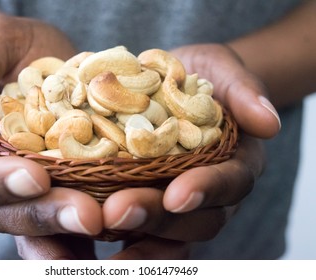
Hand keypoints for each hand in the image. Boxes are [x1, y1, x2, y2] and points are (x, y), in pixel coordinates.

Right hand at [0, 15, 101, 258]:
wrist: (59, 63)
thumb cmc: (22, 52)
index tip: (36, 176)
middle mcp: (6, 184)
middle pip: (15, 216)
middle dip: (50, 217)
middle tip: (88, 216)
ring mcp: (44, 193)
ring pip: (51, 230)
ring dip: (79, 238)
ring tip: (112, 232)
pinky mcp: (78, 192)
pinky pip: (86, 219)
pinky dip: (106, 231)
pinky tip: (131, 232)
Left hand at [15, 44, 279, 258]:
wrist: (169, 81)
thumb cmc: (199, 74)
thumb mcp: (222, 69)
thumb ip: (244, 91)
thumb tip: (269, 123)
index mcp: (234, 163)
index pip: (229, 183)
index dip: (206, 191)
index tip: (178, 194)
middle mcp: (208, 191)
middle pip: (192, 218)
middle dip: (157, 216)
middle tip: (119, 211)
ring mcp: (175, 200)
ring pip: (163, 230)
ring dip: (132, 231)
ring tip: (96, 222)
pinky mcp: (144, 199)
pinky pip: (135, 227)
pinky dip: (113, 232)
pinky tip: (83, 231)